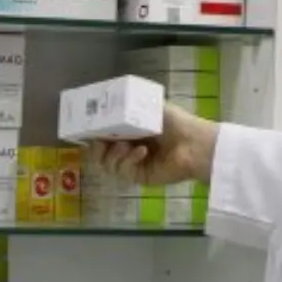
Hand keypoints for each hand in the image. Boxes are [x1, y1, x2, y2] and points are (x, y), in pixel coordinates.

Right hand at [91, 104, 217, 187]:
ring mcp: (133, 164)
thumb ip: (129, 107)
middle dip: (97, 147)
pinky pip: (123, 171)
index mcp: (129, 131)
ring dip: (113, 154)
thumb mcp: (150, 108)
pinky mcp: (139, 177)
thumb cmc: (175, 123)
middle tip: (101, 140)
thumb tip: (109, 103)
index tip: (87, 127)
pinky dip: (129, 160)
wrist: (194, 143)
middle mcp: (128, 148)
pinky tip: (142, 152)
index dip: (93, 132)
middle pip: (99, 153)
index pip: (103, 134)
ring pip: (107, 164)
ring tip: (126, 145)